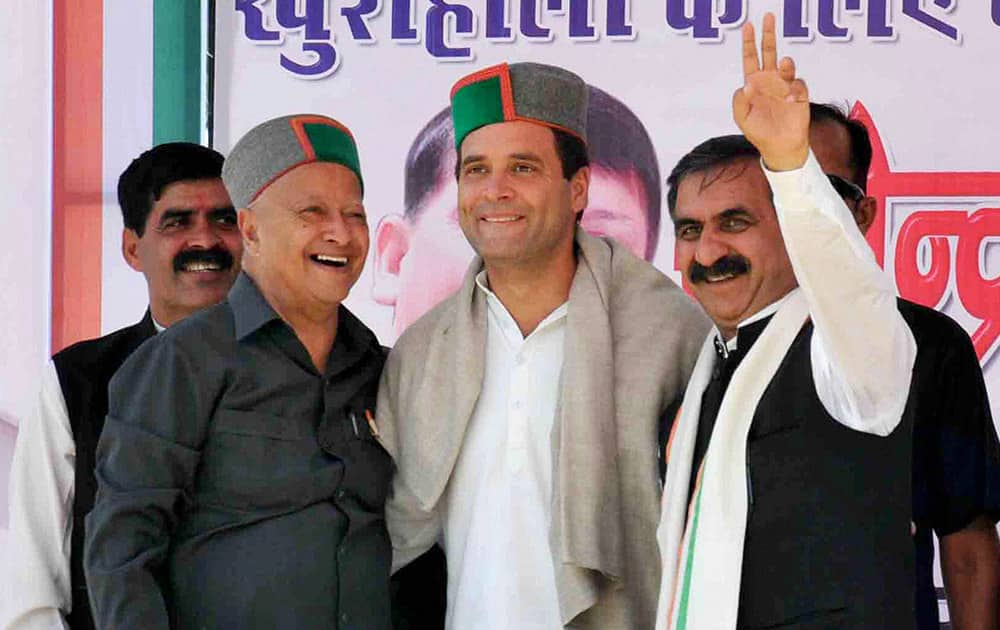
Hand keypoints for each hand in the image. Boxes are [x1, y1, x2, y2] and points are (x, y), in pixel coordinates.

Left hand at [733, 13, 809, 171]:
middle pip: (769, 53)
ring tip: (784, 64)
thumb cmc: (760, 132)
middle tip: (768, 17)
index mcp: (754, 84)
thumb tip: (746, 85)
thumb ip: (740, 101)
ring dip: (785, 65)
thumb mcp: (742, 118)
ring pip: (786, 66)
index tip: (748, 27)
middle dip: (768, 35)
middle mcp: (770, 81)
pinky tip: (789, 100)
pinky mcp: (799, 95)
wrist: (780, 147)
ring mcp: (785, 86)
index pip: (751, 59)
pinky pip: (798, 85)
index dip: (749, 43)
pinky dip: (794, 90)